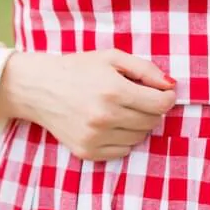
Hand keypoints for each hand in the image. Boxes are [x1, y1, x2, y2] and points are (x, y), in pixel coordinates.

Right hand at [0, 49, 178, 161]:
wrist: (39, 88)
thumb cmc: (77, 69)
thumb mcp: (111, 58)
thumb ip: (145, 69)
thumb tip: (171, 85)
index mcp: (113, 91)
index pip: (160, 105)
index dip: (167, 98)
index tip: (163, 93)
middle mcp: (105, 117)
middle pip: (151, 122)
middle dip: (151, 109)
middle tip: (137, 98)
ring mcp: (95, 138)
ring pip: (139, 138)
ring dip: (137, 125)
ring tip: (120, 109)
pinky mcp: (87, 152)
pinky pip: (122, 151)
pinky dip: (122, 138)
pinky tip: (109, 123)